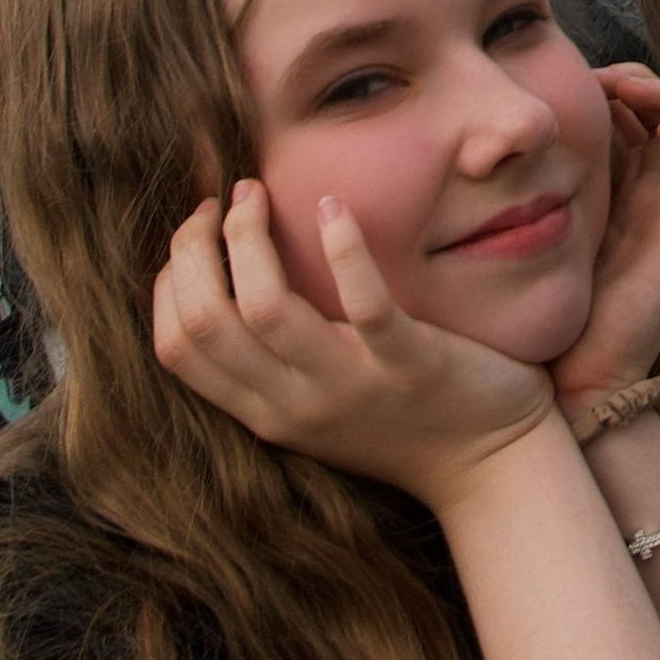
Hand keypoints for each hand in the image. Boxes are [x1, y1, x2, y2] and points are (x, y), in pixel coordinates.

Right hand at [152, 181, 553, 515]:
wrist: (491, 466)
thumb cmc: (400, 421)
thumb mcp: (314, 404)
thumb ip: (269, 364)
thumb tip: (222, 285)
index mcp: (265, 412)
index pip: (177, 348)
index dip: (168, 282)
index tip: (192, 237)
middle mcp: (295, 404)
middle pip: (206, 322)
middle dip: (194, 248)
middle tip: (217, 202)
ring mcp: (351, 385)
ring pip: (266, 307)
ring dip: (248, 237)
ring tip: (255, 194)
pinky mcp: (410, 364)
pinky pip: (365, 303)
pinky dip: (343, 247)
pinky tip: (332, 205)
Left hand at [554, 71, 659, 409]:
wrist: (579, 361)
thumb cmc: (559, 295)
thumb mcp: (556, 210)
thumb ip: (561, 166)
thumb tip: (541, 111)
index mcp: (625, 184)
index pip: (636, 115)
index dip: (617, 88)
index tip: (579, 82)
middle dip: (642, 85)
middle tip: (606, 80)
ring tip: (635, 93)